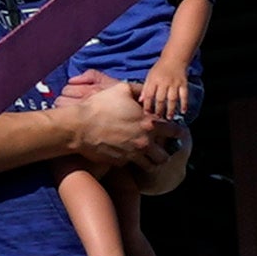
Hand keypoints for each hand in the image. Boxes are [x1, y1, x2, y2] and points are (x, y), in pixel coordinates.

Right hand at [51, 78, 167, 172]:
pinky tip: (130, 156)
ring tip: (149, 157)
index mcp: (148, 123)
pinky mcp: (121, 162)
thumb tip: (146, 93)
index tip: (175, 131)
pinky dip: (135, 162)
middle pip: (165, 155)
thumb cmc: (99, 106)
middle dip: (166, 151)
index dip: (177, 131)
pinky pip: (133, 165)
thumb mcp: (121, 89)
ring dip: (153, 161)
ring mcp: (133, 155)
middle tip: (161, 147)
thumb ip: (139, 90)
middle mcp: (144, 142)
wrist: (79, 127)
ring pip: (152, 166)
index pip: (174, 130)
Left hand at [138, 62, 189, 121]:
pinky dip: (184, 103)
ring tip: (169, 118)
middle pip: (160, 98)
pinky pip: (184, 95)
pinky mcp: (183, 83)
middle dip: (159, 110)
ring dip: (171, 109)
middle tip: (158, 118)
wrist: (174, 58)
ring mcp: (174, 83)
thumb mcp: (150, 76)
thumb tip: (140, 101)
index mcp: (154, 80)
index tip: (147, 114)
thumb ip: (145, 88)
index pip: (149, 95)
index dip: (147, 105)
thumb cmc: (160, 69)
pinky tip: (183, 111)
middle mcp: (164, 82)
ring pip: (172, 98)